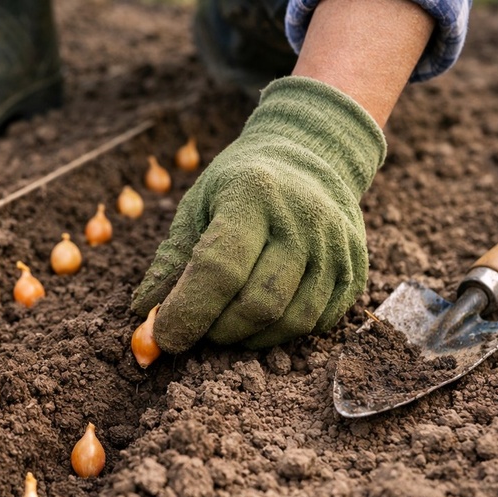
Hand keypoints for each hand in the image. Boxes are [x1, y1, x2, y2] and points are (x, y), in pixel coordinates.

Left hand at [131, 77, 386, 350]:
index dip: (189, 311)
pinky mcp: (355, 270)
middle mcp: (304, 221)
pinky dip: (281, 333)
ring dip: (249, 338)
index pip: (221, 269)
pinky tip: (260, 319)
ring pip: (291, 321)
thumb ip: (171, 260)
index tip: (164, 337)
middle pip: (259, 303)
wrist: (311, 157)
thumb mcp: (198, 204)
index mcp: (254, 195)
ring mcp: (336, 247)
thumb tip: (142, 314)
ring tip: (225, 325)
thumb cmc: (241, 185)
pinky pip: (317, 323)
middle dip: (217, 331)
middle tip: (196, 329)